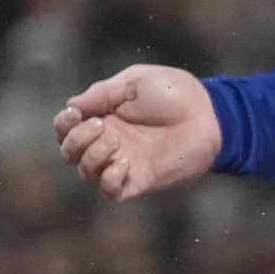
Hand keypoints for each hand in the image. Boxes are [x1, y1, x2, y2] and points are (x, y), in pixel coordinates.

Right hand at [53, 64, 221, 200]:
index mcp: (105, 116)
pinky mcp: (140, 179)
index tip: (76, 113)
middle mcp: (110, 141)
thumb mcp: (135, 83)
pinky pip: (111, 191)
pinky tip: (123, 163)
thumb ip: (102, 93)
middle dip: (75, 140)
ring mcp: (124, 161)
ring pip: (86, 172)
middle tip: (101, 126)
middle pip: (70, 152)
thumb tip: (72, 106)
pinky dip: (108, 180)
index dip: (63, 123)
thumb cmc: (176, 94)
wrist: (211, 115)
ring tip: (115, 142)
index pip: (67, 127)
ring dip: (91, 157)